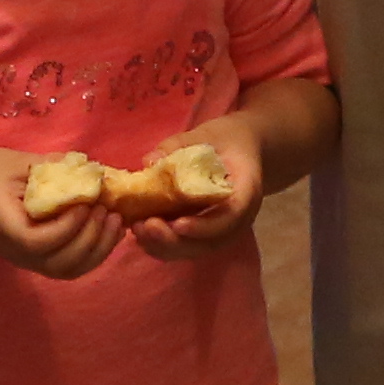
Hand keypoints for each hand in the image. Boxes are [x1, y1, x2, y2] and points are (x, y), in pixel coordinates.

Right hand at [0, 149, 131, 279]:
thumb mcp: (15, 163)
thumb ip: (51, 167)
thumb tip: (92, 170)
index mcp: (3, 225)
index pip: (35, 242)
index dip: (65, 228)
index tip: (83, 203)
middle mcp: (15, 251)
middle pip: (57, 264)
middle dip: (90, 238)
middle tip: (106, 209)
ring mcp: (28, 260)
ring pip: (69, 270)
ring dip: (99, 249)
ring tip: (116, 221)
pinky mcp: (40, 259)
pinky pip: (71, 266)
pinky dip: (96, 253)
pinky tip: (112, 231)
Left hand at [128, 135, 264, 258]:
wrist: (242, 149)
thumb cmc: (227, 139)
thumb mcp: (207, 133)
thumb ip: (179, 145)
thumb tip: (150, 162)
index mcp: (246, 190)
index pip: (231, 216)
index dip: (204, 226)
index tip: (177, 224)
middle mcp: (238, 218)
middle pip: (211, 243)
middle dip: (176, 241)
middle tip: (146, 226)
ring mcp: (223, 229)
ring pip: (196, 250)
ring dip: (165, 246)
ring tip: (137, 229)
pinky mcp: (208, 233)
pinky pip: (187, 247)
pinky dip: (163, 245)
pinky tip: (140, 233)